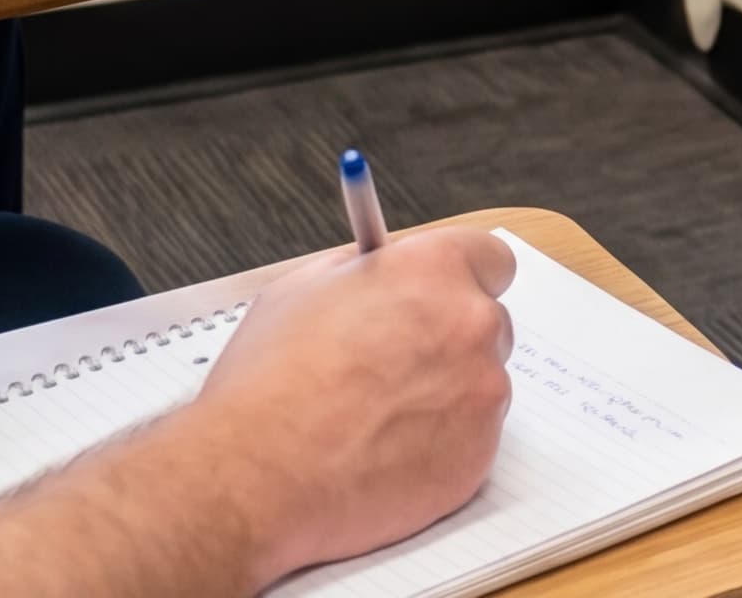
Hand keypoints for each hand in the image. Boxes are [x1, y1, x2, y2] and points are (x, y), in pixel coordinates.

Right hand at [190, 231, 516, 577]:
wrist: (250, 481)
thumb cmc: (266, 388)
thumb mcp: (302, 289)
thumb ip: (363, 269)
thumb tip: (385, 265)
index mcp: (433, 270)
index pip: (491, 260)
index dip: (462, 282)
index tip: (443, 301)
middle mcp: (470, 323)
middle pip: (487, 325)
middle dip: (451, 344)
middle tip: (398, 373)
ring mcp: (480, 393)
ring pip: (479, 387)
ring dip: (445, 399)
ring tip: (377, 424)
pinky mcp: (477, 457)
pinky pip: (472, 443)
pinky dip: (440, 450)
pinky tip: (385, 459)